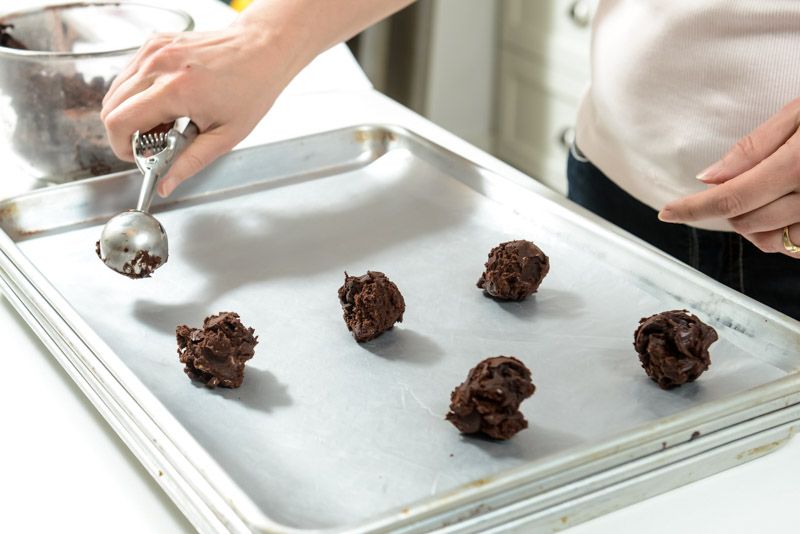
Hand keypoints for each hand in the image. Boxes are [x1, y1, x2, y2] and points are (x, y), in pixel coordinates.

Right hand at [101, 24, 303, 196]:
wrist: (263, 49)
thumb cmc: (252, 88)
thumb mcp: (225, 136)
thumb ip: (191, 163)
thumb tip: (165, 185)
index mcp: (176, 90)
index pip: (119, 122)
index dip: (121, 146)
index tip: (137, 156)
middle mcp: (160, 65)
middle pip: (110, 106)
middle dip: (126, 132)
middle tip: (155, 143)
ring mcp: (155, 49)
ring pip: (116, 90)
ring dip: (131, 112)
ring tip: (166, 122)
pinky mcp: (156, 42)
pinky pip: (129, 73)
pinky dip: (138, 92)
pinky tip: (166, 102)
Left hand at [658, 98, 799, 256]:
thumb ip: (755, 147)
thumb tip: (708, 177)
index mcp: (799, 165)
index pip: (730, 197)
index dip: (692, 208)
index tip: (666, 212)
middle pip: (745, 221)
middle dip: (727, 208)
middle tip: (736, 182)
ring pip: (770, 241)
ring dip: (752, 225)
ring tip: (762, 194)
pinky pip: (797, 247)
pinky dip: (780, 234)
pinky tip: (785, 208)